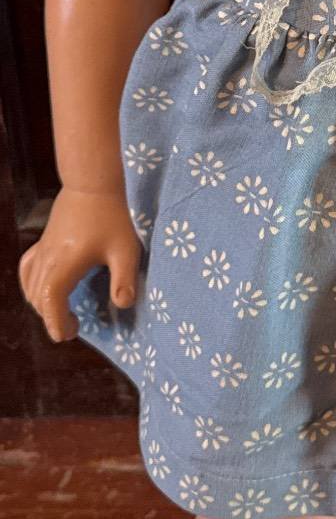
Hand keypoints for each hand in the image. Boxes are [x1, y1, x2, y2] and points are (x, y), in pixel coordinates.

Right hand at [18, 186, 142, 343]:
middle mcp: (48, 259)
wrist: (93, 183)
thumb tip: (123, 305)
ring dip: (43, 304)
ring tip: (63, 311)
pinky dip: (32, 285)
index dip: (55, 322)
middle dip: (52, 317)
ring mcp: (43, 250)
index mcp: (66, 264)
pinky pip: (27, 270)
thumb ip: (124, 279)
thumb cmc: (112, 216)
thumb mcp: (125, 250)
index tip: (67, 335)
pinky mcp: (43, 241)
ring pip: (31, 286)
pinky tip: (44, 288)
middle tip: (74, 327)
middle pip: (39, 298)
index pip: (50, 301)